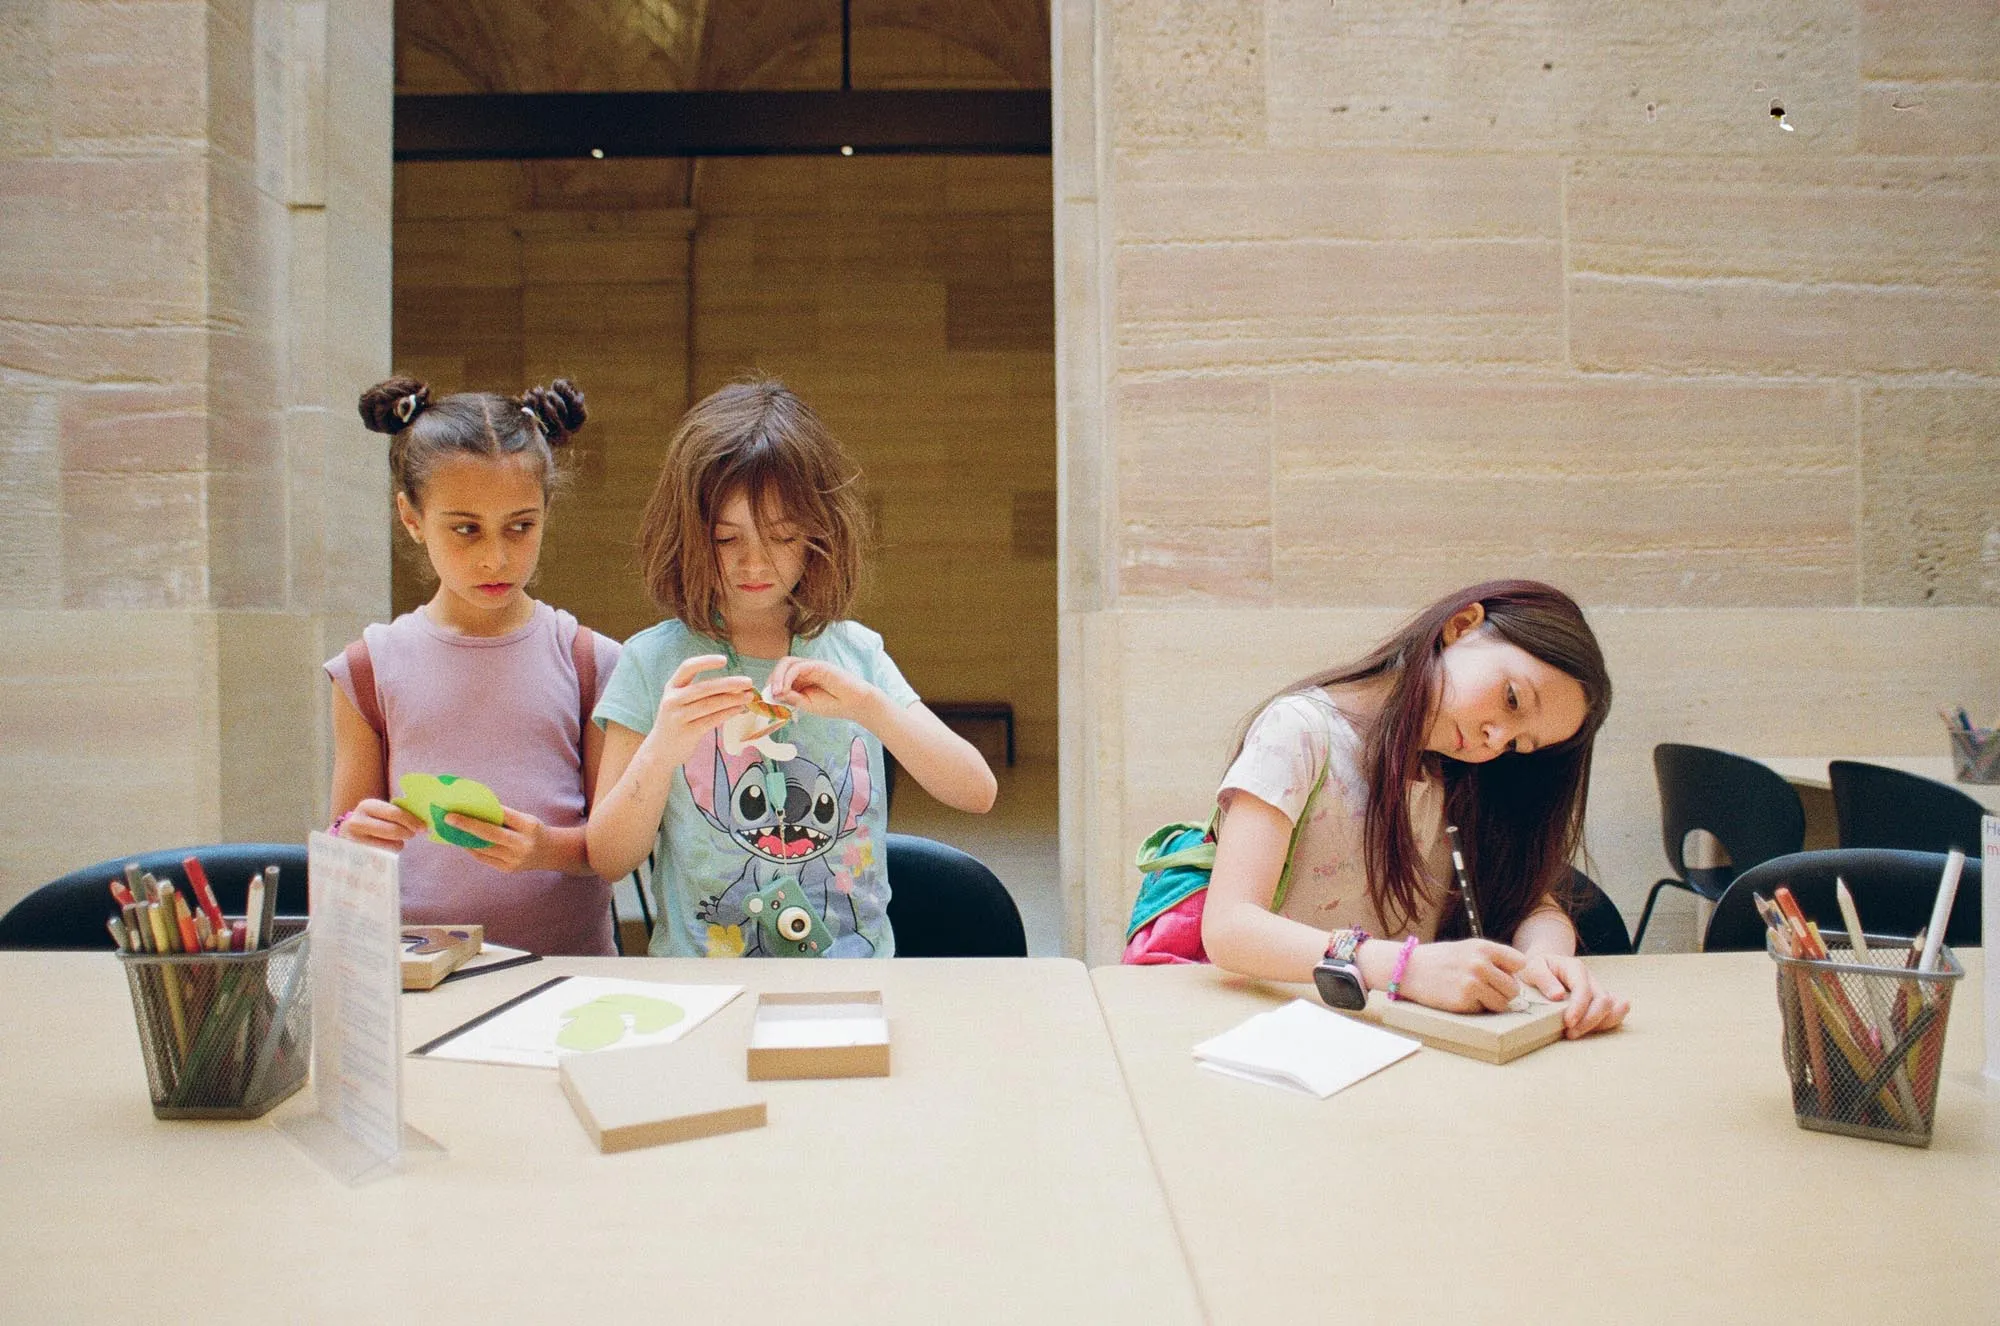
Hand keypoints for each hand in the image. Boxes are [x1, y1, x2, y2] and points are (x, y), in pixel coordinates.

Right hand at [336, 798, 424, 850]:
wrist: (346, 834)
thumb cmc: (371, 821)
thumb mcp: (379, 812)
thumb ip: (397, 813)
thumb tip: (422, 823)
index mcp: (367, 806)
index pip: (394, 813)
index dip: (412, 821)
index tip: (423, 828)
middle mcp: (357, 821)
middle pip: (393, 831)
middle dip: (408, 833)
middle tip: (411, 834)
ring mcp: (355, 840)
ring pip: (391, 846)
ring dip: (398, 844)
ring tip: (392, 840)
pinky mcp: (357, 855)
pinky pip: (384, 857)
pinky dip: (390, 853)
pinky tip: (384, 848)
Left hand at [443, 806, 545, 872]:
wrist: (550, 853)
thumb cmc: (532, 830)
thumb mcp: (525, 818)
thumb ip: (504, 815)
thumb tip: (475, 809)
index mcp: (528, 826)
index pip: (501, 816)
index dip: (481, 811)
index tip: (460, 808)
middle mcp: (522, 844)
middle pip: (490, 834)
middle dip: (467, 826)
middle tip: (448, 818)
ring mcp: (514, 859)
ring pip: (484, 848)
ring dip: (465, 839)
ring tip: (452, 830)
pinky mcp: (507, 869)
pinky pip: (484, 858)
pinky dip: (472, 849)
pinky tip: (463, 842)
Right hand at [652, 654, 756, 763]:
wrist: (660, 750)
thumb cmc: (677, 721)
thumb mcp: (681, 702)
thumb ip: (701, 692)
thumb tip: (736, 686)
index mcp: (672, 687)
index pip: (687, 667)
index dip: (705, 662)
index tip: (724, 660)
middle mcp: (672, 700)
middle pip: (704, 687)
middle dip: (729, 683)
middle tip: (749, 682)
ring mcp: (678, 717)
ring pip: (710, 704)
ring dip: (733, 699)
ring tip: (749, 696)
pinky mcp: (687, 733)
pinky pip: (711, 720)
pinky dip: (728, 713)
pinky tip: (739, 709)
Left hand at [766, 656, 880, 726]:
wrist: (855, 703)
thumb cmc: (833, 704)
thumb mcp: (806, 705)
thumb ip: (791, 698)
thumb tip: (774, 694)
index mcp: (800, 680)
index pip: (780, 676)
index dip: (771, 685)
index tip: (766, 700)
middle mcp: (804, 670)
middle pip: (781, 667)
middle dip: (772, 679)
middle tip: (769, 695)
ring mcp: (811, 666)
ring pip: (787, 663)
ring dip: (777, 677)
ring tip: (776, 692)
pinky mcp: (818, 665)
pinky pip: (797, 667)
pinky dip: (787, 677)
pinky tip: (785, 689)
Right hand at [1398, 939, 1527, 1012]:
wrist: (1410, 969)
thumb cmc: (1442, 959)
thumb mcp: (1468, 948)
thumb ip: (1493, 959)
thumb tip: (1518, 982)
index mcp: (1484, 947)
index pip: (1520, 963)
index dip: (1511, 971)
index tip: (1500, 974)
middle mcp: (1480, 964)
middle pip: (1514, 988)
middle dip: (1502, 991)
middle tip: (1484, 988)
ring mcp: (1472, 983)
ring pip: (1502, 1003)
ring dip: (1491, 1002)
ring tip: (1473, 993)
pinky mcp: (1463, 1001)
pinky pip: (1484, 1010)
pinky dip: (1475, 1007)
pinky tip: (1460, 997)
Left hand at [1519, 953, 1629, 1037]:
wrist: (1544, 967)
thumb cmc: (1538, 968)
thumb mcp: (1533, 967)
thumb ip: (1543, 978)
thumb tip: (1558, 995)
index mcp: (1575, 968)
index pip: (1583, 989)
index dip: (1579, 1008)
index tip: (1568, 1023)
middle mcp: (1590, 979)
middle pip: (1603, 1000)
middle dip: (1590, 1021)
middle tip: (1570, 1033)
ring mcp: (1597, 990)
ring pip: (1611, 1008)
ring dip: (1599, 1024)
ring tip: (1578, 1033)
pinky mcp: (1599, 1001)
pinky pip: (1614, 1012)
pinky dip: (1609, 1022)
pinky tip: (1595, 1029)